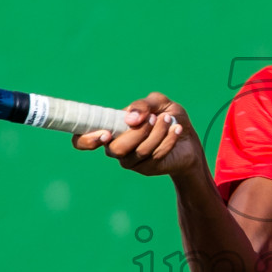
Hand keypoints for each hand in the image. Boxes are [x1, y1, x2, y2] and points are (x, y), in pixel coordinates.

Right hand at [70, 91, 205, 178]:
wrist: (188, 138)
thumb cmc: (167, 118)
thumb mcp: (157, 103)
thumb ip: (142, 104)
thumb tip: (130, 118)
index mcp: (111, 129)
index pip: (83, 140)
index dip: (86, 140)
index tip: (105, 133)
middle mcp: (115, 147)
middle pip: (116, 148)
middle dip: (138, 131)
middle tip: (155, 117)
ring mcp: (130, 161)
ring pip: (138, 151)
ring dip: (156, 133)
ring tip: (169, 120)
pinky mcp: (147, 168)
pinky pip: (155, 156)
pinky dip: (168, 140)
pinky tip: (177, 130)